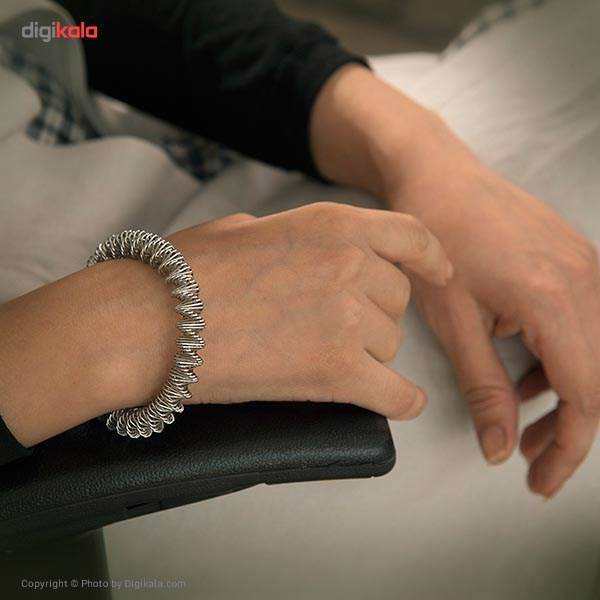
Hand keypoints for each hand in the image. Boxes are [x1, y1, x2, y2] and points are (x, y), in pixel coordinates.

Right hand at [0, 202, 450, 446]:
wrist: (149, 320)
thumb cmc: (185, 272)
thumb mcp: (247, 228)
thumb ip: (294, 234)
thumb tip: (309, 250)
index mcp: (331, 224)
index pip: (410, 235)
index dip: (430, 258)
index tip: (439, 274)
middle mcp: (349, 264)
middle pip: (397, 299)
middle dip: (375, 313)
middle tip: (335, 326)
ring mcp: (346, 319)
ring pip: (391, 344)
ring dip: (369, 353)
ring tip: (320, 355)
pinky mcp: (335, 372)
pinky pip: (396, 393)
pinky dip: (400, 400)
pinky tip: (396, 401)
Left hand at [384, 139, 599, 498]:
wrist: (438, 175)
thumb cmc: (436, 239)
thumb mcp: (453, 320)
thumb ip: (483, 385)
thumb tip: (500, 446)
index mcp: (553, 299)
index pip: (586, 395)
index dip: (567, 448)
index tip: (540, 479)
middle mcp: (584, 280)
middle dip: (568, 428)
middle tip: (528, 456)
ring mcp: (585, 266)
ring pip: (597, 353)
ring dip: (567, 395)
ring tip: (521, 418)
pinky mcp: (574, 260)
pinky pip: (587, 323)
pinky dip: (563, 358)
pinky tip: (527, 371)